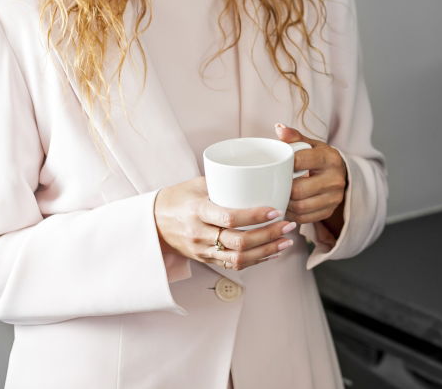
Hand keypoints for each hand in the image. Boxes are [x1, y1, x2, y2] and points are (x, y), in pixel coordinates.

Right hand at [153, 176, 298, 270]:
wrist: (154, 221)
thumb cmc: (176, 198)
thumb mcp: (195, 185)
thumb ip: (221, 183)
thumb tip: (253, 176)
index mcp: (197, 211)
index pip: (229, 218)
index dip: (254, 216)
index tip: (274, 210)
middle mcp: (199, 233)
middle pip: (239, 242)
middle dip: (268, 236)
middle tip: (288, 226)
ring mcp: (202, 250)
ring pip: (240, 258)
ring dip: (267, 251)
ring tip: (287, 242)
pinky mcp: (206, 259)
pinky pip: (234, 264)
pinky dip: (257, 260)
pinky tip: (271, 252)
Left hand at [274, 123, 346, 229]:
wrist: (340, 173)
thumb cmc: (317, 156)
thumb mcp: (309, 143)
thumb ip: (294, 137)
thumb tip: (279, 128)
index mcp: (329, 159)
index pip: (301, 162)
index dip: (283, 165)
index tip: (271, 166)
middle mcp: (335, 179)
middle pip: (299, 189)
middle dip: (281, 188)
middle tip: (267, 185)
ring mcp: (334, 198)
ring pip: (302, 207)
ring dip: (284, 204)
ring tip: (273, 197)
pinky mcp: (329, 211)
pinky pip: (306, 218)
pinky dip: (291, 215)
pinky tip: (282, 207)